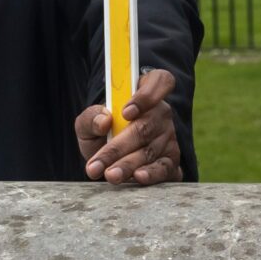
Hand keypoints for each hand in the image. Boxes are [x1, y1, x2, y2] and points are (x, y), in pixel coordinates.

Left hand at [75, 68, 180, 185]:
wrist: (112, 156)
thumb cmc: (103, 132)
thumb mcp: (89, 122)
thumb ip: (90, 118)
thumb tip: (103, 121)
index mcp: (145, 92)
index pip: (159, 82)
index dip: (146, 96)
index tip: (125, 113)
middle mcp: (161, 113)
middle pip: (145, 126)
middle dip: (119, 147)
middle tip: (98, 163)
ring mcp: (169, 138)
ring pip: (149, 150)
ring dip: (128, 165)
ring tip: (110, 175)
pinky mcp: (171, 161)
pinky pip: (164, 168)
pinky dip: (152, 174)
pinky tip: (138, 177)